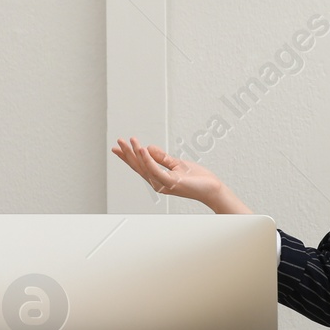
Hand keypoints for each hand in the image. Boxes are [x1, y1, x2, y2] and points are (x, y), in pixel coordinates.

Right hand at [112, 136, 230, 207]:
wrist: (212, 189)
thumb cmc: (197, 178)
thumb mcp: (177, 163)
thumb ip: (162, 157)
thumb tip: (148, 147)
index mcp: (158, 178)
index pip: (139, 166)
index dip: (127, 157)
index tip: (117, 147)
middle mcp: (158, 182)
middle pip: (138, 167)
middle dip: (127, 154)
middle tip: (118, 141)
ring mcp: (163, 184)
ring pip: (145, 167)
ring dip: (136, 153)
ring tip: (129, 141)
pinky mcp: (171, 183)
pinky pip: (156, 170)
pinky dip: (148, 160)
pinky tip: (143, 149)